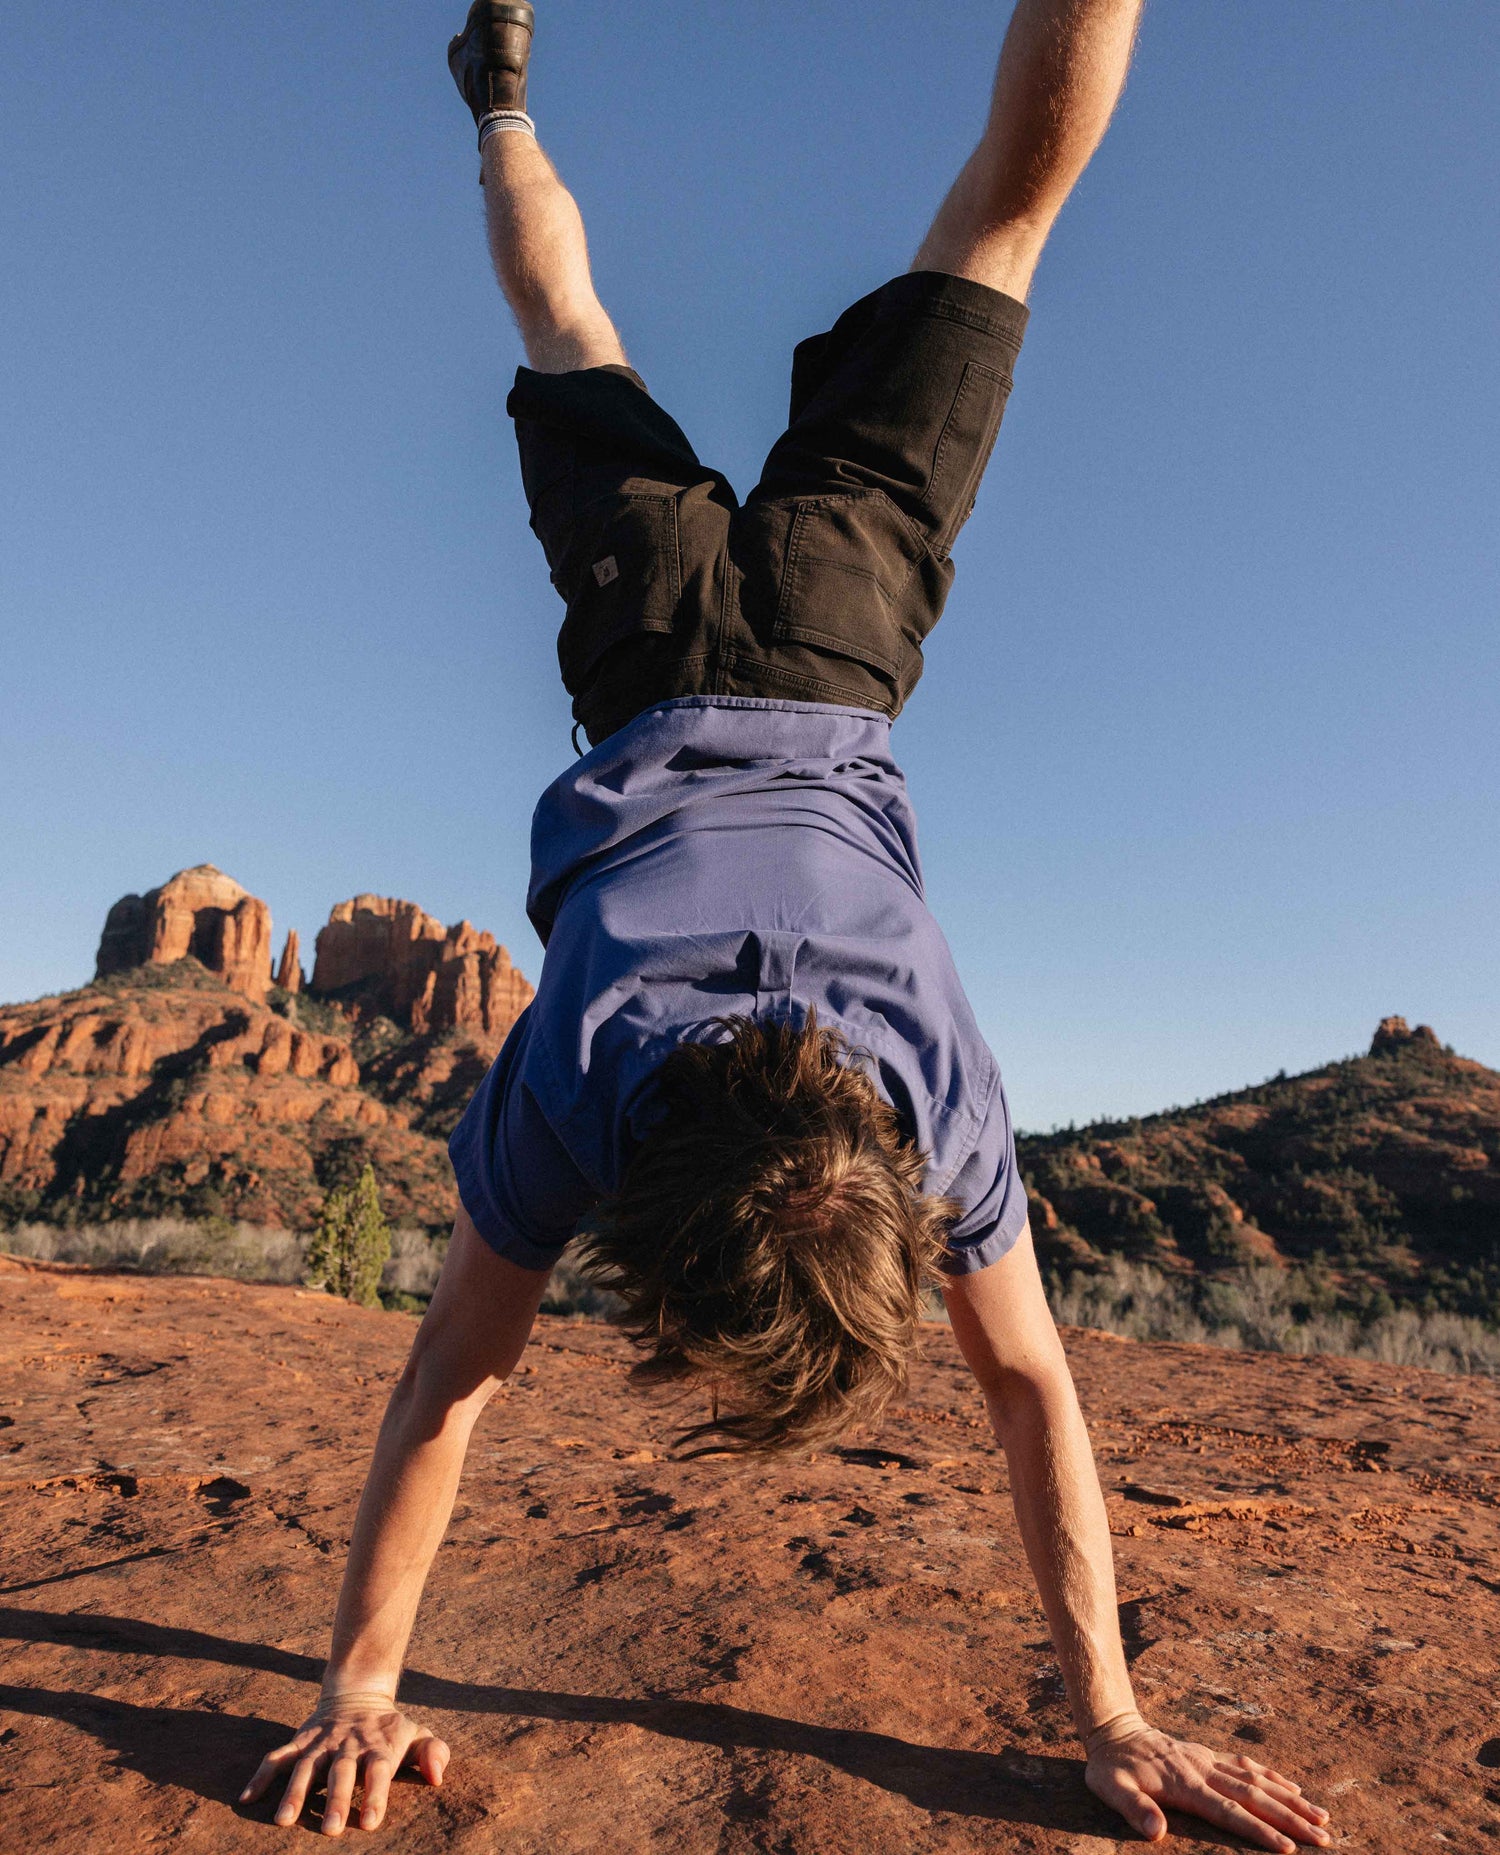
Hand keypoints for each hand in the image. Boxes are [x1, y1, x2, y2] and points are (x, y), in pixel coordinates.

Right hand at [240, 1693, 449, 1835]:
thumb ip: (433, 1753)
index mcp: (379, 1747)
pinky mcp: (301, 1740)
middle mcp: (349, 1745)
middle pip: (342, 1773)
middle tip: (330, 1831)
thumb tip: (438, 1777)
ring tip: (283, 1821)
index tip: (370, 1823)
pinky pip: (278, 1756)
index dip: (375, 1796)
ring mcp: (322, 1742)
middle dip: (336, 1800)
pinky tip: (247, 1798)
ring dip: (295, 1793)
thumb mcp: (417, 1735)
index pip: (378, 1772)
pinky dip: (261, 1775)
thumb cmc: (391, 1730)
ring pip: (306, 1767)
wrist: (359, 1694)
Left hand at [1084, 1715, 1331, 1849]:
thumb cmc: (1111, 1768)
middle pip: (1254, 1796)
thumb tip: (1155, 1832)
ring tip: (1323, 1817)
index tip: (1287, 1848)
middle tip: (1325, 1838)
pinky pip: (1247, 1765)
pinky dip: (1272, 1776)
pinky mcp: (1209, 1755)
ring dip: (1291, 1800)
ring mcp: (1209, 1760)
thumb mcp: (1111, 1789)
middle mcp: (1204, 1770)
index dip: (1258, 1831)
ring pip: (1257, 1780)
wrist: (1114, 1729)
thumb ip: (1133, 1809)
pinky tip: (1293, 1788)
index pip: (1229, 1812)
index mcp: (1185, 1785)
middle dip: (1290, 1819)